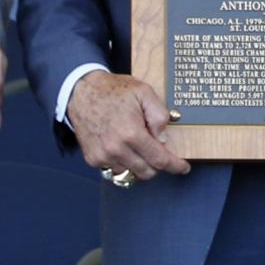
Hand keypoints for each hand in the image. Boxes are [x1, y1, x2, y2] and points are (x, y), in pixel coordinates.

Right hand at [66, 69, 188, 181]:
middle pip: (147, 172)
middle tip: (159, 152)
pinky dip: (123, 163)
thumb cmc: (114, 90)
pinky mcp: (93, 159)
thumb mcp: (144, 93)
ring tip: (138, 146)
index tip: (183, 168)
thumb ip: (159, 115)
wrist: (81, 91)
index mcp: (131, 134)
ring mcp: (103, 156)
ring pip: (131, 173)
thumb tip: (164, 138)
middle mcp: (116, 149)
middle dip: (158, 165)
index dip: (175, 166)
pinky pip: (115, 170)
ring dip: (140, 164)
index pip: (159, 160)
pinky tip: (123, 147)